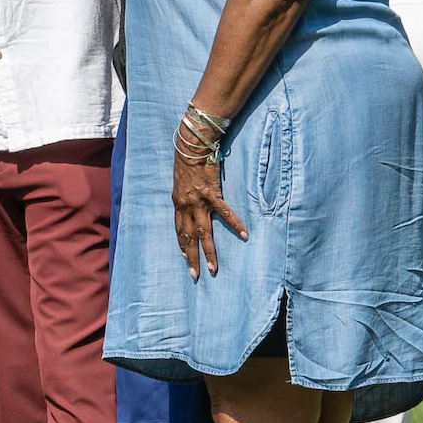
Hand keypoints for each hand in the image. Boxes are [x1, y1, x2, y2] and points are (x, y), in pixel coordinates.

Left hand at [172, 149, 247, 280]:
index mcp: (178, 203)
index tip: (183, 258)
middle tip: (195, 275)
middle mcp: (186, 206)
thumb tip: (189, 202)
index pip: (179, 229)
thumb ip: (185, 195)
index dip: (181, 244)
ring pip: (204, 232)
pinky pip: (225, 213)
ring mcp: (198, 201)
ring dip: (209, 252)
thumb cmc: (188, 162)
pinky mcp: (211, 193)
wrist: (191, 146)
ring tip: (214, 268)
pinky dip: (235, 224)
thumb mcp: (181, 182)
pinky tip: (244, 235)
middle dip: (191, 257)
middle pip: (188, 237)